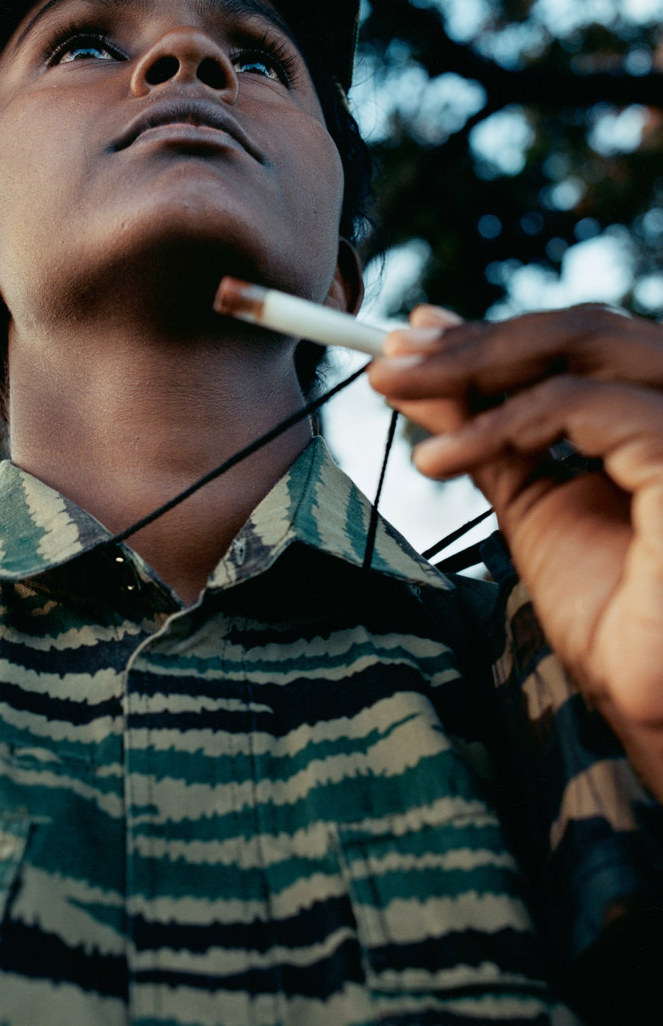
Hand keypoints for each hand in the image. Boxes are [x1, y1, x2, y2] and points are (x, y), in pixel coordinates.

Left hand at [368, 303, 662, 798]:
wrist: (649, 695)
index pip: (579, 342)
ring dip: (473, 363)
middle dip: (473, 340)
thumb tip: (425, 382)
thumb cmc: (606, 610)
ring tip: (394, 389)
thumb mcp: (532, 500)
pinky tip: (436, 459)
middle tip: (389, 356)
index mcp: (657, 416)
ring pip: (583, 347)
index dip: (492, 334)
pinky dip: (499, 423)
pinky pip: (583, 406)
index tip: (413, 340)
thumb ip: (489, 436)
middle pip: (582, 330)